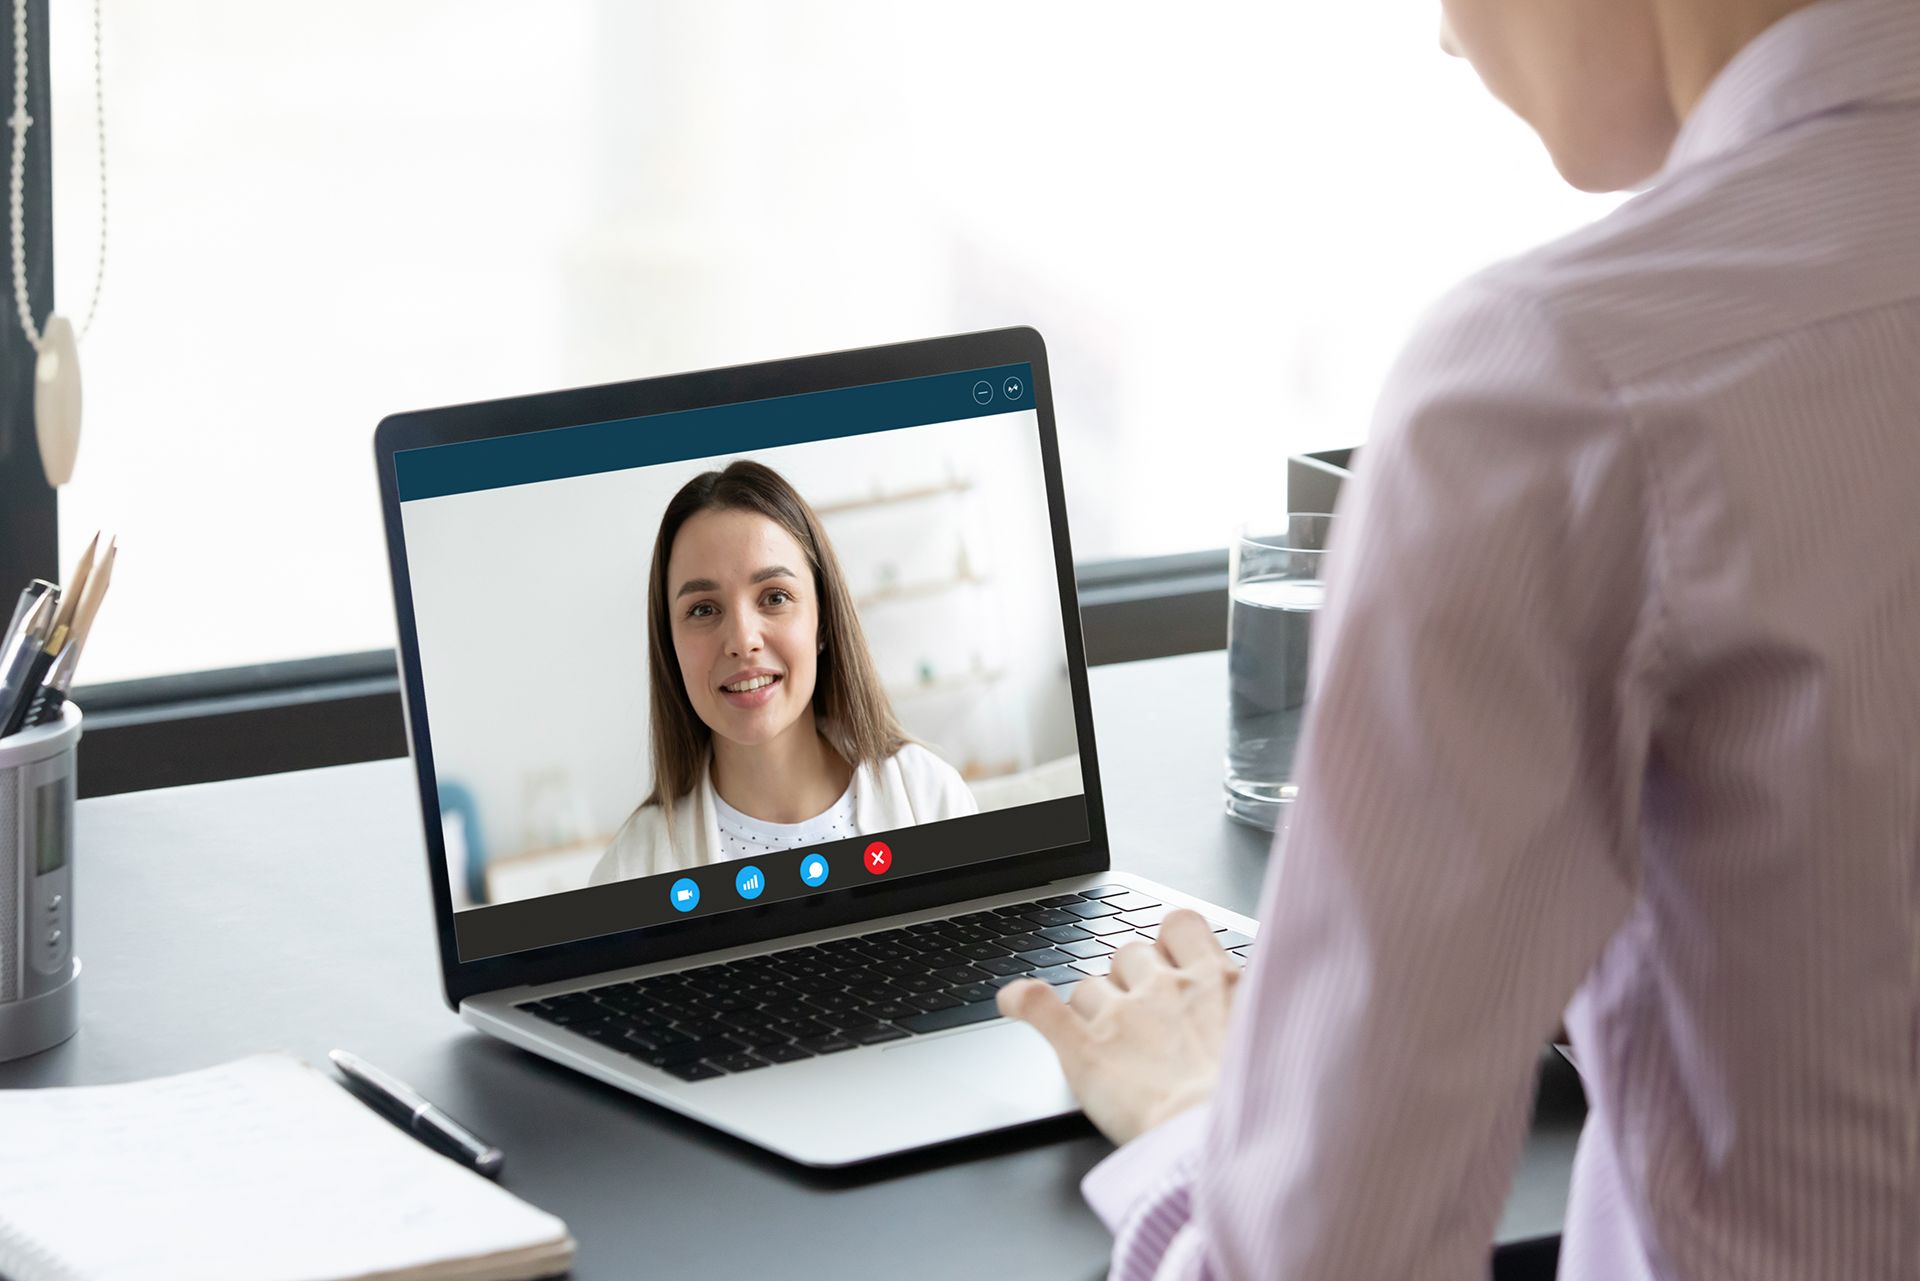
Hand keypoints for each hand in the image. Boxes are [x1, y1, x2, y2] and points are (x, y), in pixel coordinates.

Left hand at [996, 908, 1241, 1145]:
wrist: (1220, 1143)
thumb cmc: (1253, 1105)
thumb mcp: (1274, 1043)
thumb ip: (1254, 1014)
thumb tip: (1258, 1011)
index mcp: (1217, 981)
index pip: (1181, 925)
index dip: (1170, 941)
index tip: (1171, 960)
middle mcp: (1165, 987)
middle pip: (1129, 955)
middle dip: (1130, 979)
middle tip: (1143, 1020)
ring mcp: (1121, 1015)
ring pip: (1089, 985)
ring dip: (1092, 1006)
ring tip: (1107, 1042)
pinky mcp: (1085, 1049)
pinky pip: (1039, 1006)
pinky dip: (1022, 1001)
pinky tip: (1013, 1001)